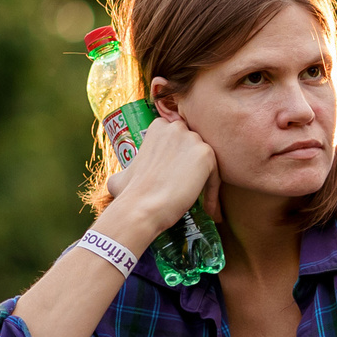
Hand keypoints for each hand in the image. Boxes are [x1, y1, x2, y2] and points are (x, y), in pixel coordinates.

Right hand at [100, 110, 216, 241]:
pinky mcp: (206, 154)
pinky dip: (213, 193)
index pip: (179, 141)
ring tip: (201, 203)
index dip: (179, 160)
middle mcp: (176, 127)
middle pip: (194, 148)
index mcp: (158, 126)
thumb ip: (131, 168)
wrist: (141, 206)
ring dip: (205, 181)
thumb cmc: (130, 194)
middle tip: (189, 190)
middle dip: (193, 168)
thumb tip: (121, 180)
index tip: (176, 179)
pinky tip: (210, 210)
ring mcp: (192, 139)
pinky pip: (215, 174)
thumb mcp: (123, 173)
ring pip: (206, 162)